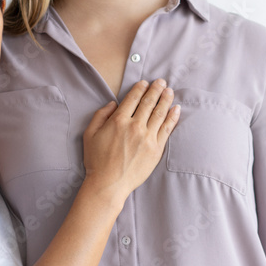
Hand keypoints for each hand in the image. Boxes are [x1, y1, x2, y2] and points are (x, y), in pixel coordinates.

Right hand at [82, 79, 179, 199]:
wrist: (109, 184)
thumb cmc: (97, 161)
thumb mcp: (90, 134)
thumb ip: (100, 115)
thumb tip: (113, 103)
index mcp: (118, 121)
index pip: (133, 98)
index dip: (140, 88)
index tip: (145, 83)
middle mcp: (135, 126)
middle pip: (149, 102)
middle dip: (156, 89)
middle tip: (161, 82)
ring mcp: (147, 138)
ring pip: (160, 113)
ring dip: (166, 99)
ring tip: (169, 91)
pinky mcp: (156, 149)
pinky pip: (167, 129)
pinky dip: (172, 117)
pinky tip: (175, 109)